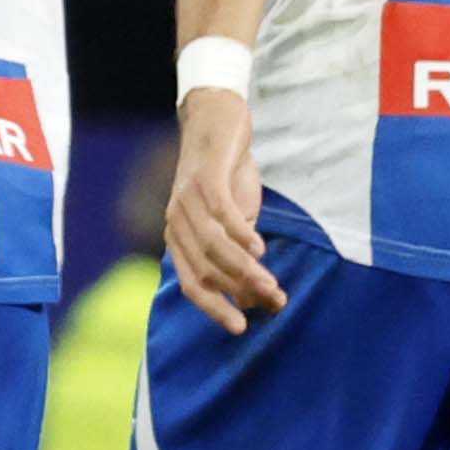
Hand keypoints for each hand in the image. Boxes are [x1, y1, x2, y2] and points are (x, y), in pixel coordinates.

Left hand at [160, 85, 281, 334]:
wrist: (217, 121)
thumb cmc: (227, 176)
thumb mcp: (236, 220)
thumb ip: (240, 254)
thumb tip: (257, 295)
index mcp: (179, 237)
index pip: (192, 283)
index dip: (215, 308)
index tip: (240, 328)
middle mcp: (176, 222)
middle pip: (204, 268)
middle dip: (240, 289)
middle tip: (273, 301)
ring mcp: (187, 199)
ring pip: (213, 245)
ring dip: (242, 267)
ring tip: (270, 281)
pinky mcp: (205, 177)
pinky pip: (220, 213)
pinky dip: (240, 233)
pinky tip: (258, 247)